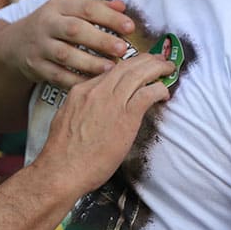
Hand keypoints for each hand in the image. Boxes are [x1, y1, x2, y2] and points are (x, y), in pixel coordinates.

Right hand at [8, 0, 136, 88]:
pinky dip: (76, 80)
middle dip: (100, 40)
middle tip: (122, 49)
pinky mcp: (35, 66)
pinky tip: (94, 84)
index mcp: (58, 5)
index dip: (110, 17)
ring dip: (90, 62)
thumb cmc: (53, 24)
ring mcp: (39, 46)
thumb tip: (122, 7)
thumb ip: (96, 8)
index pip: (86, 8)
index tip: (130, 27)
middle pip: (74, 30)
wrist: (14, 43)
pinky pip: (57, 76)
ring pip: (65, 55)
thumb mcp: (69, 9)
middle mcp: (46, 23)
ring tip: (111, 68)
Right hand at [33, 52, 172, 196]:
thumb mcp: (66, 119)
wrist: (62, 169)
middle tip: (159, 59)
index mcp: (80, 91)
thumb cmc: (62, 153)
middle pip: (126, 66)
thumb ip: (81, 108)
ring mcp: (111, 102)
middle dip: (146, 60)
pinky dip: (159, 89)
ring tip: (168, 68)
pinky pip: (147, 94)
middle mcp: (96, 91)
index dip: (127, 66)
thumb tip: (92, 108)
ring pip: (139, 74)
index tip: (137, 66)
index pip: (108, 71)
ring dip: (157, 69)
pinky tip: (164, 92)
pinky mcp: (126, 117)